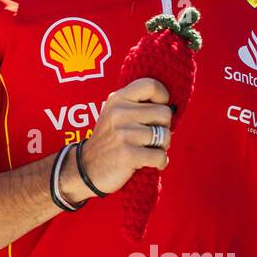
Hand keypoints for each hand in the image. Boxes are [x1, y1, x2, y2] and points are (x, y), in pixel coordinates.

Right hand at [64, 77, 171, 199]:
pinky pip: (161, 156)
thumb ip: (137, 106)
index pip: (151, 85)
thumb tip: (172, 107)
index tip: (158, 109)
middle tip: (150, 138)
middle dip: (163, 128)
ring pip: (165, 136)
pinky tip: (148, 163)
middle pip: (165, 113)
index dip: (162, 98)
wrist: (85, 170)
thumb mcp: (115, 115)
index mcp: (117, 99)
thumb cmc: (109, 142)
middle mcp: (119, 112)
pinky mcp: (128, 154)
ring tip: (147, 150)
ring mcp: (123, 133)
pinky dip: (159, 162)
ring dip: (162, 147)